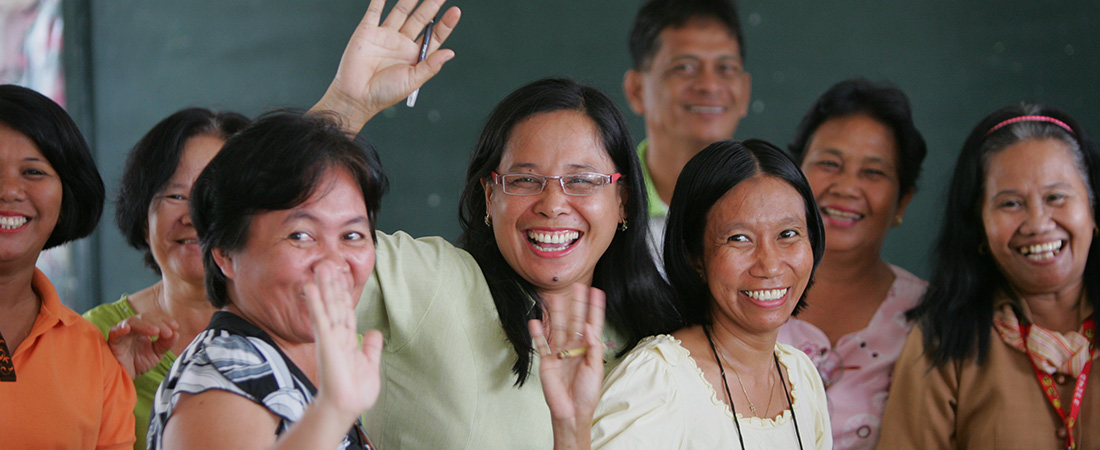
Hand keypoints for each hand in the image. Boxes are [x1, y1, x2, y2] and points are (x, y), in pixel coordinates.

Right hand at [107, 315, 178, 378]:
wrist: (126, 377)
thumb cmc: (139, 363)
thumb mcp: (157, 354)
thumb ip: (166, 344)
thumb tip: (176, 333)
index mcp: (144, 329)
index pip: (155, 318)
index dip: (165, 320)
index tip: (175, 326)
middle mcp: (133, 329)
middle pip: (145, 318)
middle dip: (158, 323)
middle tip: (167, 332)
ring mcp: (123, 334)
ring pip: (132, 321)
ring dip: (145, 325)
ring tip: (156, 331)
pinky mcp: (113, 342)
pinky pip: (114, 332)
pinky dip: (120, 329)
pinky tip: (127, 328)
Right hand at [304, 260, 383, 419]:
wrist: (346, 406)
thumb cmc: (355, 391)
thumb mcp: (370, 365)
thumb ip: (371, 348)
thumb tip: (374, 332)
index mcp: (348, 340)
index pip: (346, 311)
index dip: (343, 294)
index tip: (340, 277)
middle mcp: (338, 336)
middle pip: (336, 304)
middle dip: (332, 284)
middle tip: (327, 264)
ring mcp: (331, 337)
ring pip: (328, 306)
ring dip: (324, 287)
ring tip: (321, 268)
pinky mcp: (326, 342)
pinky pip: (320, 318)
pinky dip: (316, 302)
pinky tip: (311, 288)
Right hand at [312, 0, 461, 130]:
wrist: (356, 96)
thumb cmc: (385, 93)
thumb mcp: (413, 81)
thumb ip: (430, 66)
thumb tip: (450, 53)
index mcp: (415, 55)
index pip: (434, 36)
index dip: (445, 24)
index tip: (456, 12)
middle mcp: (402, 43)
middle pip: (420, 19)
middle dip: (431, 5)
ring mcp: (385, 35)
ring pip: (401, 12)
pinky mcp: (367, 31)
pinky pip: (375, 11)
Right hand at [529, 283, 604, 449]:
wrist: (571, 410)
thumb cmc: (587, 393)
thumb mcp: (596, 369)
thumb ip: (593, 347)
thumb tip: (588, 327)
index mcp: (588, 349)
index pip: (592, 323)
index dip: (594, 308)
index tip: (597, 291)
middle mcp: (574, 347)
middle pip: (574, 321)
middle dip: (576, 304)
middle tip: (577, 286)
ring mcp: (559, 353)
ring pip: (558, 328)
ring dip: (557, 313)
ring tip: (556, 298)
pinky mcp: (547, 361)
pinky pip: (541, 344)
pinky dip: (537, 333)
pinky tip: (535, 321)